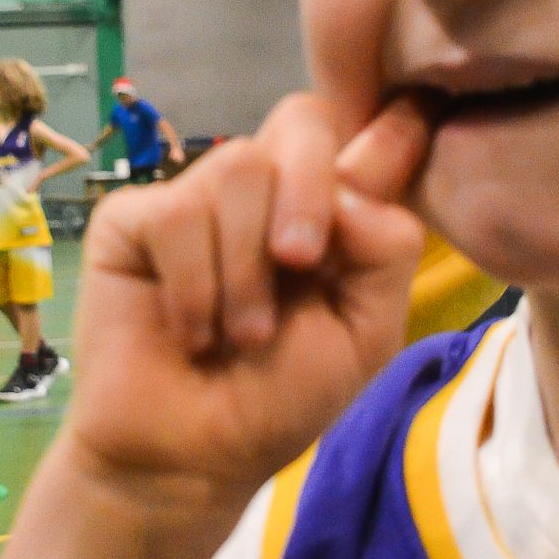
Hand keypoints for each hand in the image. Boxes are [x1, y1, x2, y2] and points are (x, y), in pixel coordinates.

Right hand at [59, 93, 428, 547]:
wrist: (191, 455)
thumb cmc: (279, 400)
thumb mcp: (365, 332)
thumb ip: (383, 249)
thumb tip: (351, 183)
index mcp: (333, 213)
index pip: (372, 137)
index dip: (399, 114)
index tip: (424, 102)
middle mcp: (269, 192)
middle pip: (303, 120)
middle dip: (308, 185)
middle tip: (300, 261)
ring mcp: (200, 198)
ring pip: (239, 167)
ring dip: (247, 269)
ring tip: (242, 334)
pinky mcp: (135, 219)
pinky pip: (178, 213)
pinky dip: (196, 285)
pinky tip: (192, 331)